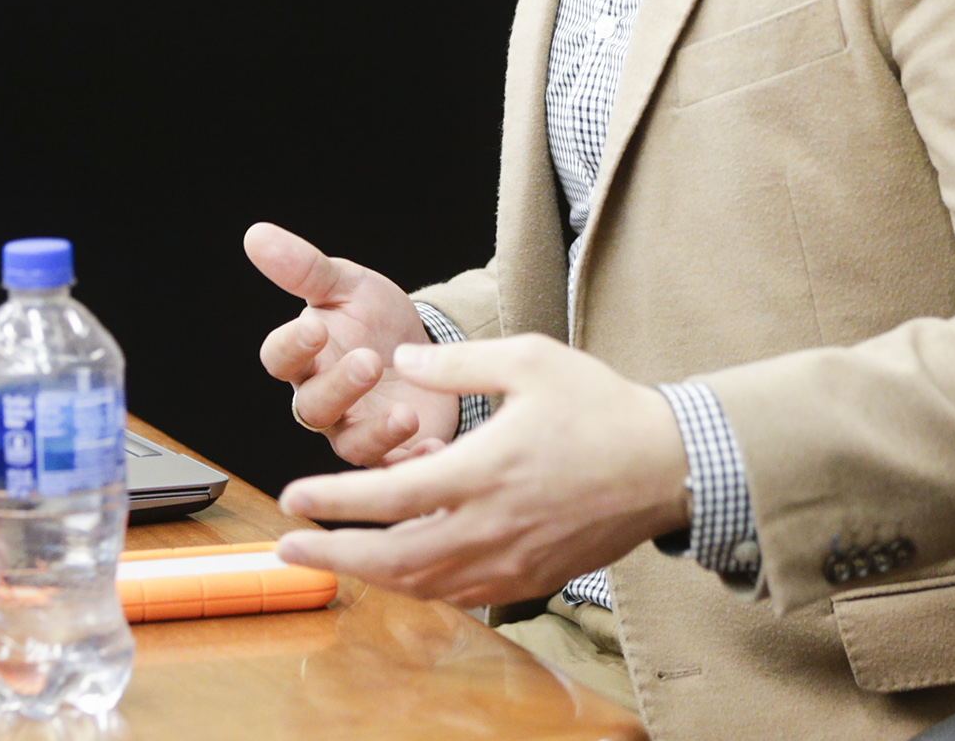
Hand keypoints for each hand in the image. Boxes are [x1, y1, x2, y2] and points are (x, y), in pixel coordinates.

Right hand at [246, 223, 458, 466]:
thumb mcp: (347, 285)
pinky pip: (395, 469)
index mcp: (308, 357)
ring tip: (405, 413)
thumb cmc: (375, 320)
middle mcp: (324, 400)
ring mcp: (356, 430)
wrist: (426, 351)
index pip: (280, 358)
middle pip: (312, 406)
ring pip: (350, 445)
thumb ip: (304, 268)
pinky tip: (433, 447)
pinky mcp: (392, 453)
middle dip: (340, 387)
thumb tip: (256, 234)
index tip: (313, 328)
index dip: (291, 347)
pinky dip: (413, 461)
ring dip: (376, 432)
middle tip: (369, 362)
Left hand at [273, 335, 692, 608]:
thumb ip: (459, 363)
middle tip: (286, 549)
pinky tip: (402, 570)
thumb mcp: (529, 360)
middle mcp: (492, 527)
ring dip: (371, 575)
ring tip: (334, 558)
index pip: (390, 498)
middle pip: (394, 560)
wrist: (667, 464)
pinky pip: (461, 594)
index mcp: (484, 471)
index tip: (292, 497)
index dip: (335, 502)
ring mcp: (512, 561)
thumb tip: (402, 363)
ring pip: (423, 585)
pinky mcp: (531, 577)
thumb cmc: (601, 406)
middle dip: (334, 557)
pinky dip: (420, 586)